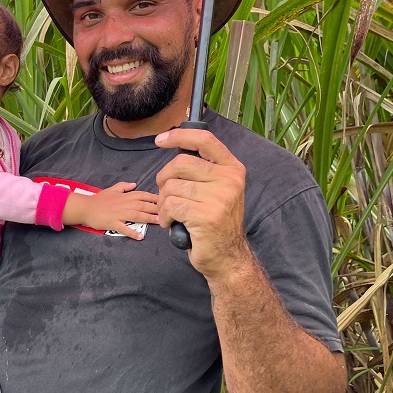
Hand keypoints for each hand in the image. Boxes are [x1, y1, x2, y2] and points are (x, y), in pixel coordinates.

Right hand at [65, 183, 158, 238]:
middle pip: (143, 205)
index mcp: (125, 196)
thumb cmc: (99, 199)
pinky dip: (132, 232)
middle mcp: (124, 204)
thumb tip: (135, 184)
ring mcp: (119, 214)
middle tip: (168, 212)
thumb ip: (124, 186)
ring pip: (137, 216)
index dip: (155, 198)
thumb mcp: (112, 189)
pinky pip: (124, 228)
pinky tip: (140, 237)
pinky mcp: (113, 223)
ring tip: (159, 222)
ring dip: (149, 219)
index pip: (143, 195)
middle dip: (157, 209)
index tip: (166, 201)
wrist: (85, 207)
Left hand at [154, 128, 251, 276]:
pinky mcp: (206, 216)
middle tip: (167, 195)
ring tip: (174, 213)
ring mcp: (219, 198)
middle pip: (179, 163)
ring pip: (171, 187)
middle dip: (164, 179)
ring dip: (163, 202)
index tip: (161, 140)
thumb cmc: (214, 222)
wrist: (227, 257)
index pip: (205, 140)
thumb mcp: (217, 189)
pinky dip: (164, 216)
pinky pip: (170, 205)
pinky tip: (173, 223)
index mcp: (232, 169)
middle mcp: (229, 180)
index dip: (179, 136)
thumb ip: (202, 169)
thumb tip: (175, 144)